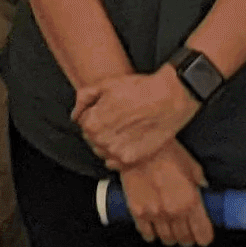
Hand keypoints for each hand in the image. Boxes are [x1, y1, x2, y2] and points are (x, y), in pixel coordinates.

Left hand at [73, 68, 198, 171]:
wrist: (169, 98)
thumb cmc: (140, 89)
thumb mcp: (107, 84)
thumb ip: (84, 98)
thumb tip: (75, 113)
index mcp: (92, 123)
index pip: (83, 123)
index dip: (96, 113)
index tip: (108, 109)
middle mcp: (101, 141)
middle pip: (92, 138)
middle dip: (102, 128)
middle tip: (119, 118)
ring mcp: (115, 153)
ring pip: (103, 151)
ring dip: (110, 142)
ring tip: (127, 128)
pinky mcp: (130, 161)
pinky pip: (114, 162)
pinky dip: (119, 153)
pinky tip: (131, 140)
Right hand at [121, 140, 212, 246]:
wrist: (139, 147)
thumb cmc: (167, 152)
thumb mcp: (191, 165)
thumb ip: (198, 182)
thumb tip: (203, 189)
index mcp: (190, 201)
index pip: (202, 234)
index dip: (204, 237)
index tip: (203, 235)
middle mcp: (174, 213)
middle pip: (184, 240)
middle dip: (188, 238)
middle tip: (188, 232)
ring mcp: (155, 215)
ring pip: (167, 239)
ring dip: (171, 237)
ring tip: (172, 230)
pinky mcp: (138, 213)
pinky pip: (147, 234)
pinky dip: (153, 234)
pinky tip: (155, 228)